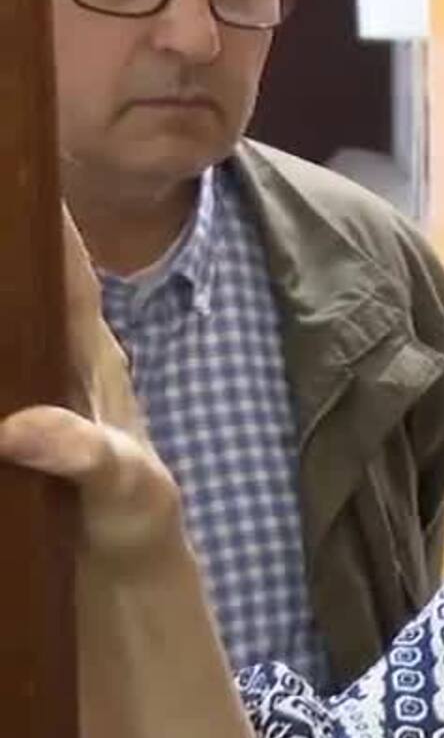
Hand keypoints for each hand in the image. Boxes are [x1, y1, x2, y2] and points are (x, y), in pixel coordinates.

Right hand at [0, 206, 182, 570]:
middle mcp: (55, 360)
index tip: (14, 165)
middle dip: (3, 244)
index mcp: (92, 356)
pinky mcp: (9, 425)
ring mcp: (28, 390)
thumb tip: (15, 428)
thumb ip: (85, 455)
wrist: (121, 572)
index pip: (67, 271)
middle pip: (19, 284)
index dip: (45, 220)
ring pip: (3, 324)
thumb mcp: (125, 487)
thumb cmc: (136, 519)